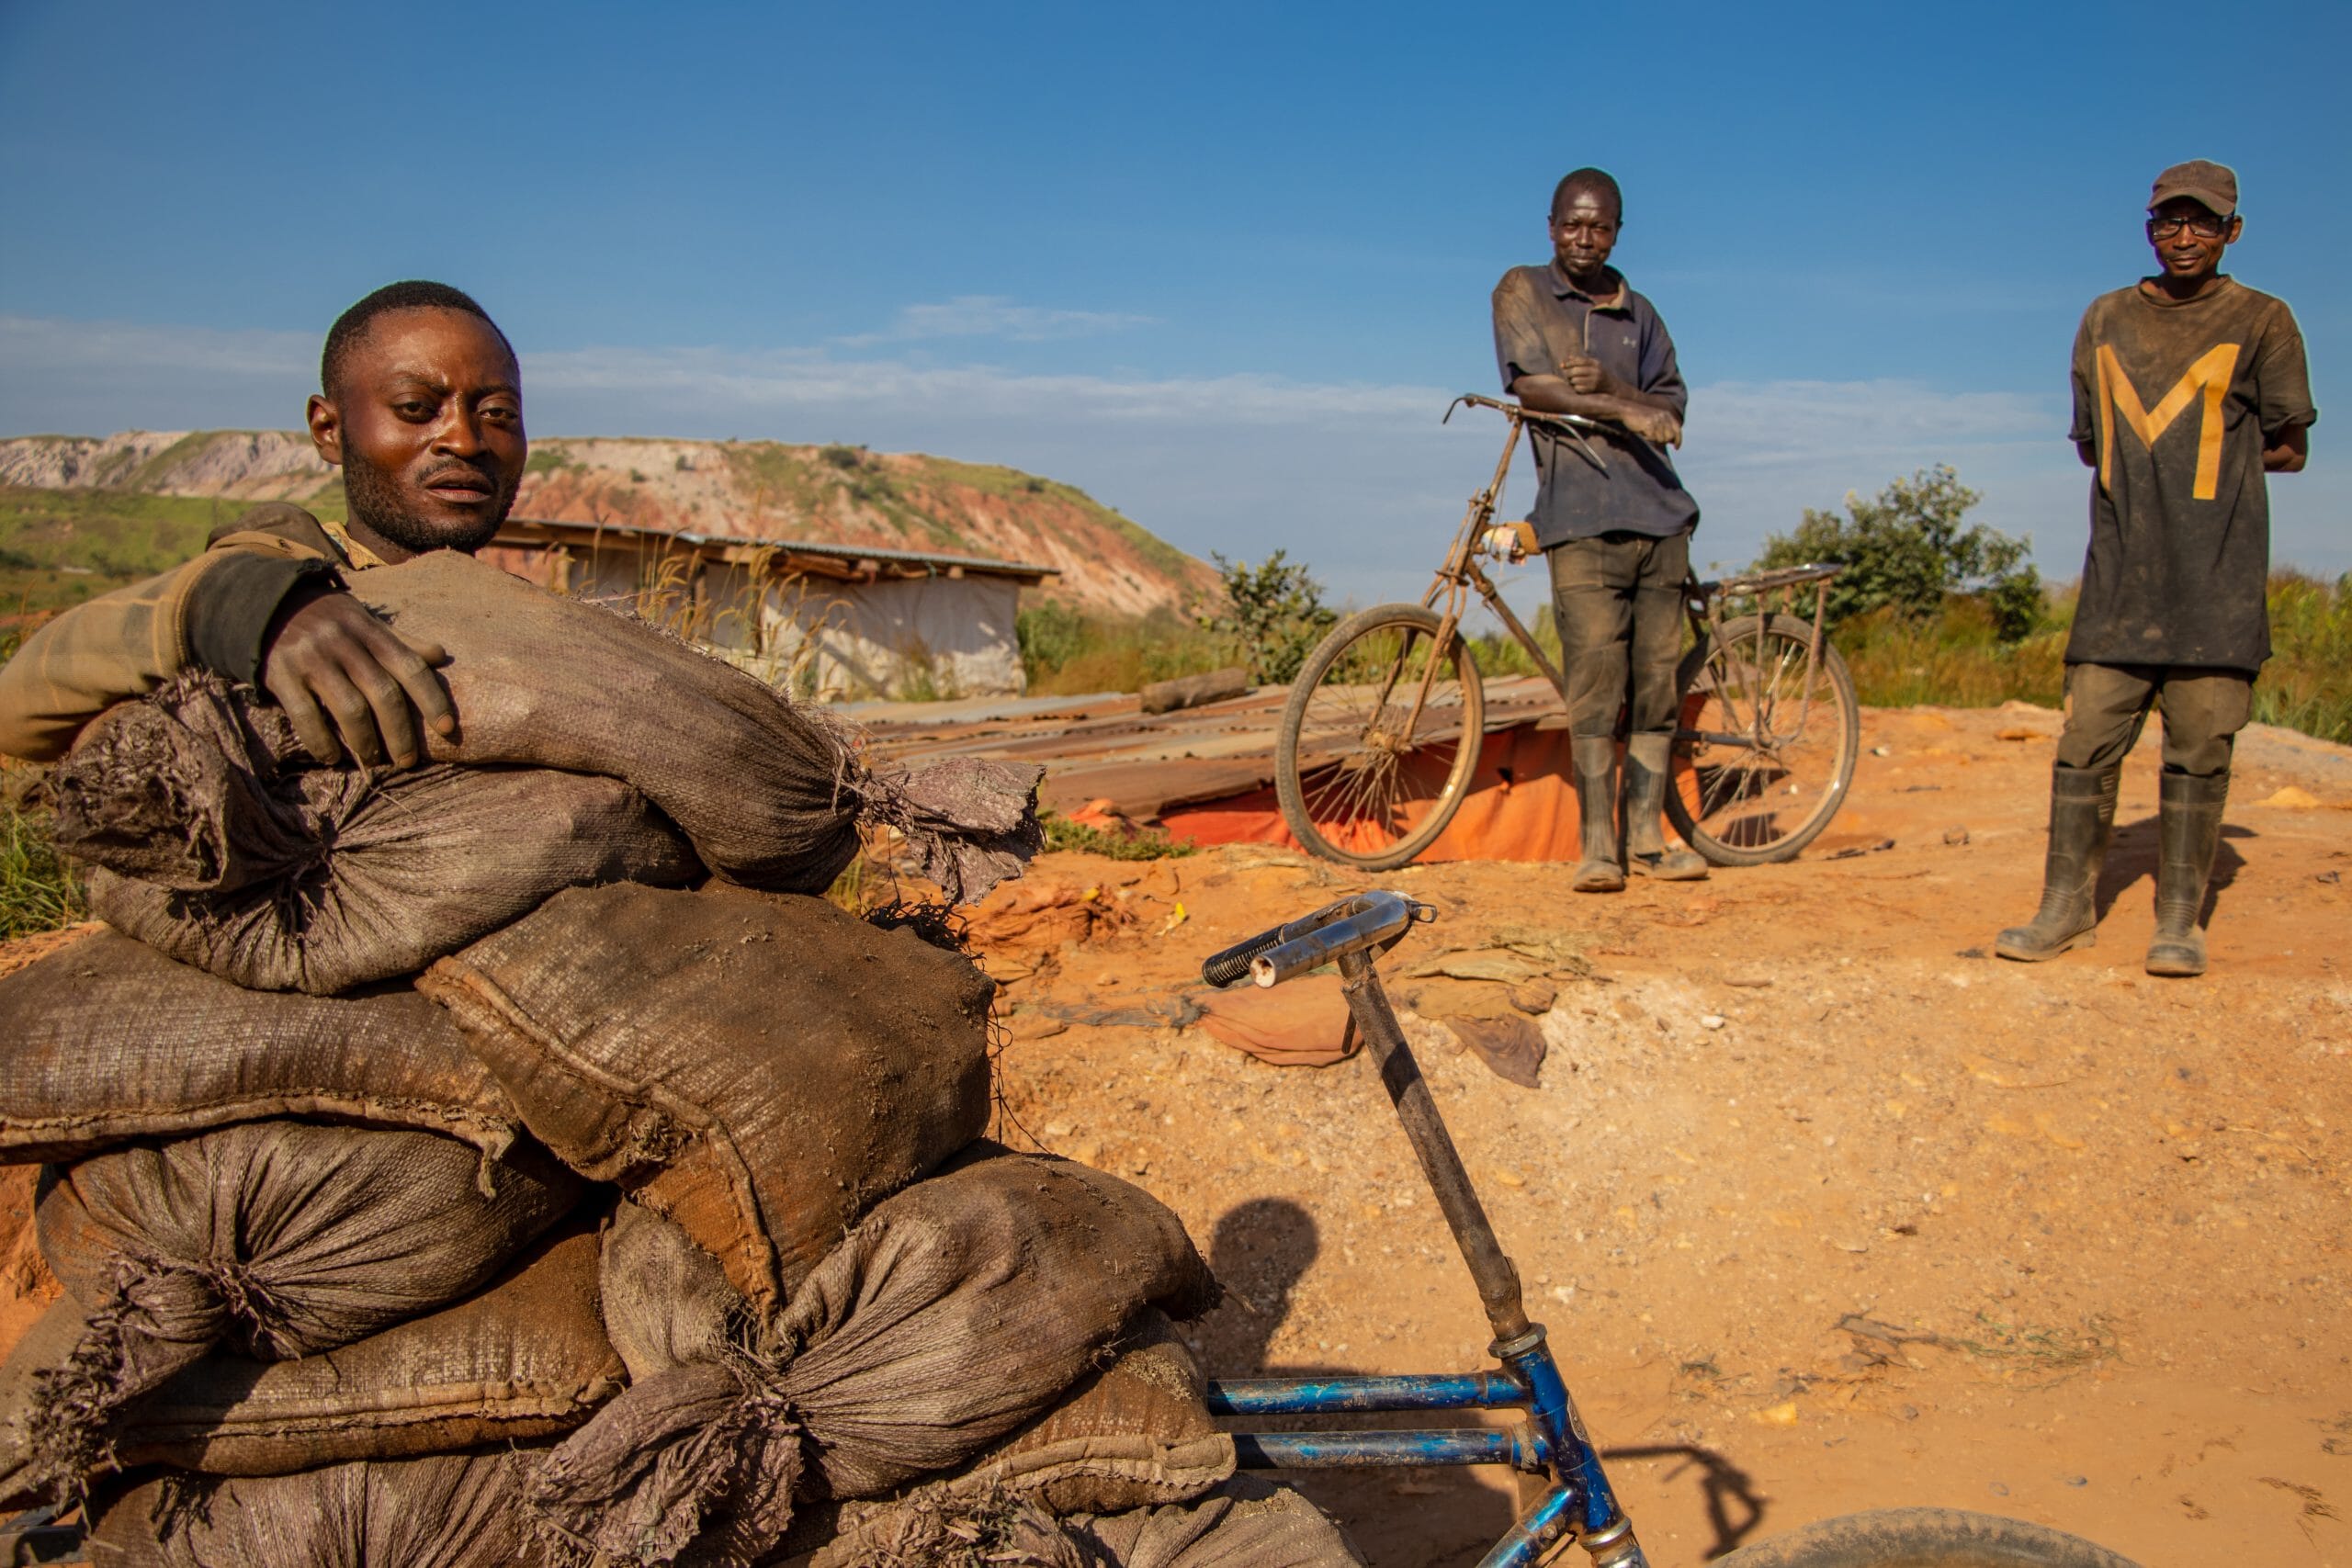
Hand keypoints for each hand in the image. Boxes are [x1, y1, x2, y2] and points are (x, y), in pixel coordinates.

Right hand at [260, 586, 454, 766]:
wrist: (264, 603)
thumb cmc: (326, 618)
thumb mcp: (363, 620)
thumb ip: (399, 641)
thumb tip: (439, 655)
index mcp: (370, 630)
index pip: (410, 666)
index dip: (432, 699)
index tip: (448, 729)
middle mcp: (344, 643)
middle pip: (383, 693)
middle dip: (400, 732)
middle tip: (407, 761)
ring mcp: (312, 658)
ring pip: (349, 708)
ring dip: (365, 742)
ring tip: (373, 759)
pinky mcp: (281, 673)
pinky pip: (305, 715)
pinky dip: (321, 741)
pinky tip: (331, 757)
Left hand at [1562, 354, 1612, 395]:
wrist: (1611, 386)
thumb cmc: (1599, 373)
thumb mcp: (1593, 365)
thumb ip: (1581, 360)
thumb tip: (1568, 357)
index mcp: (1596, 364)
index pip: (1580, 361)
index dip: (1569, 363)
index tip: (1562, 365)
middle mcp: (1596, 372)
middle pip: (1576, 371)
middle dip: (1568, 372)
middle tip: (1566, 374)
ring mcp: (1594, 381)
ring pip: (1575, 380)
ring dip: (1571, 380)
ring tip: (1572, 380)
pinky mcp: (1592, 390)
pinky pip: (1577, 388)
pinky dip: (1575, 387)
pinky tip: (1576, 386)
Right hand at [1619, 405, 1683, 447]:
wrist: (1628, 410)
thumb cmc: (1641, 417)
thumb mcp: (1656, 420)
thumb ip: (1665, 428)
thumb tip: (1672, 441)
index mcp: (1667, 415)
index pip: (1677, 430)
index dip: (1678, 440)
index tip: (1676, 448)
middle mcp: (1664, 417)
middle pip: (1670, 437)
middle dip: (1663, 441)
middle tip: (1655, 440)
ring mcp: (1657, 421)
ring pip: (1661, 439)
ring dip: (1653, 439)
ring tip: (1647, 433)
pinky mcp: (1649, 425)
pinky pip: (1652, 438)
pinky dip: (1647, 438)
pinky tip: (1643, 432)